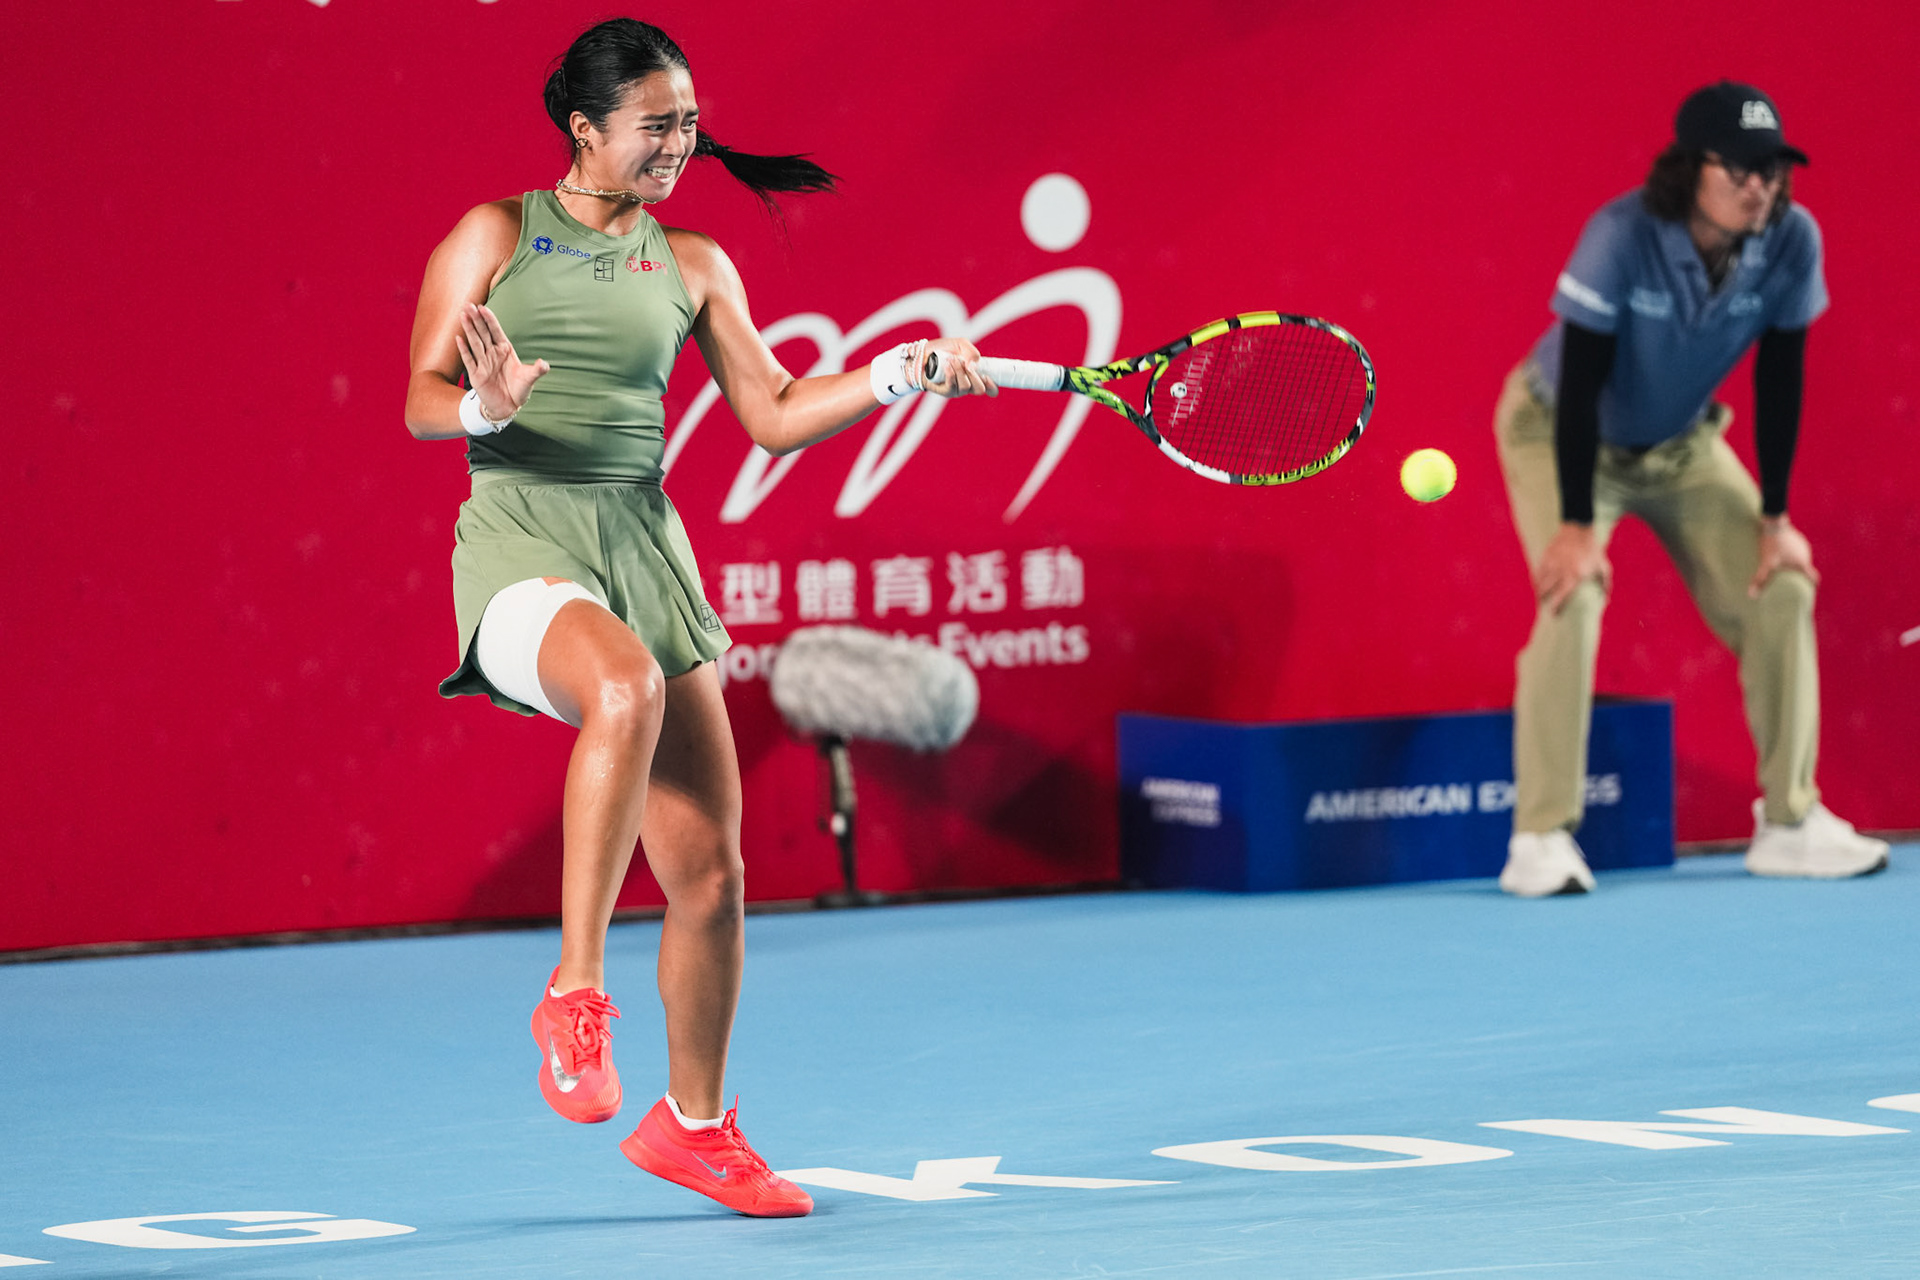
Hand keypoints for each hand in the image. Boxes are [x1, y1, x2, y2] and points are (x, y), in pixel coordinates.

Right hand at [455, 302, 550, 419]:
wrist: (508, 407)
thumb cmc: (519, 390)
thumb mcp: (530, 378)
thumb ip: (537, 370)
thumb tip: (545, 364)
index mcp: (505, 350)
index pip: (496, 331)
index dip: (490, 320)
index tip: (484, 308)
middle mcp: (493, 354)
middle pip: (483, 333)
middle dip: (476, 319)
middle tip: (469, 305)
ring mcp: (483, 363)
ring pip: (475, 342)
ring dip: (469, 329)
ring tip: (463, 315)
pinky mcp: (476, 374)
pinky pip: (469, 359)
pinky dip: (463, 349)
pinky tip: (458, 338)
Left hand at [913, 338, 998, 398]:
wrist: (923, 353)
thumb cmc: (943, 349)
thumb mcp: (960, 344)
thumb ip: (972, 352)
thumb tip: (973, 367)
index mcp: (976, 376)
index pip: (990, 389)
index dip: (992, 386)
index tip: (987, 377)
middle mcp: (968, 385)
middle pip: (979, 389)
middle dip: (975, 375)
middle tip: (965, 363)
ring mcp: (956, 390)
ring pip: (965, 386)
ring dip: (959, 370)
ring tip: (951, 360)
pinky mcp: (945, 391)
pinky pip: (952, 387)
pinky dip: (950, 374)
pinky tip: (946, 366)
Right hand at [1533, 522, 1611, 614]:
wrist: (1579, 530)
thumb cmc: (1593, 551)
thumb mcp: (1603, 567)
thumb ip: (1605, 584)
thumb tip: (1605, 601)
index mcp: (1575, 575)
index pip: (1561, 596)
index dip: (1556, 607)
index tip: (1553, 614)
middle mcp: (1561, 570)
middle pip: (1546, 590)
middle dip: (1542, 600)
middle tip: (1543, 607)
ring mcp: (1552, 563)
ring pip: (1539, 582)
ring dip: (1538, 592)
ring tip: (1540, 598)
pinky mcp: (1545, 557)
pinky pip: (1537, 572)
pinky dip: (1536, 580)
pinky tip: (1537, 585)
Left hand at [1750, 516, 1818, 597]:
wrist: (1773, 524)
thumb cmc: (1771, 545)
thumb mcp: (1766, 564)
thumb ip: (1760, 579)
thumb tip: (1751, 595)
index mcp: (1802, 564)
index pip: (1814, 578)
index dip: (1813, 585)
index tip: (1810, 590)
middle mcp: (1806, 555)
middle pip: (1806, 569)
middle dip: (1799, 575)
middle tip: (1790, 581)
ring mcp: (1803, 546)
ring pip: (1801, 559)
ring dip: (1794, 564)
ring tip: (1784, 569)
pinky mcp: (1798, 538)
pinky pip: (1796, 550)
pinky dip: (1791, 554)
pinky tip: (1782, 556)